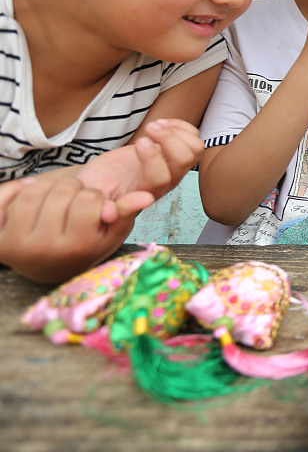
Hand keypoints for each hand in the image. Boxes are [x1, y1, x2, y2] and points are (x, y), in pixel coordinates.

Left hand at [0, 174, 135, 282]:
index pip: (88, 199)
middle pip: (62, 191)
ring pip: (35, 189)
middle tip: (72, 203)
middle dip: (72, 190)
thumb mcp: (109, 235)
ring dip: (48, 187)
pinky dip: (18, 188)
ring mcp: (15, 244)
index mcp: (76, 248)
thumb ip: (124, 213)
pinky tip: (29, 195)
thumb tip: (146, 196)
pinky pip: (6, 195)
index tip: (92, 206)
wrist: (48, 268)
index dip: (93, 196)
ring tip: (54, 199)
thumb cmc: (84, 246)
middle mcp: (43, 249)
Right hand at [77, 119, 202, 219]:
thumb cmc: (96, 187)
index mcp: (144, 193)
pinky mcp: (176, 155)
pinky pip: (194, 138)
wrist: (103, 180)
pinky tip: (161, 124)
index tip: (138, 141)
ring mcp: (173, 168)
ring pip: (194, 149)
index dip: (153, 158)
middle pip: (184, 160)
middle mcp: (165, 183)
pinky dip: (181, 126)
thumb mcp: (92, 196)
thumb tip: (109, 214)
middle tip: (148, 128)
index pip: (161, 179)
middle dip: (168, 139)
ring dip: (177, 132)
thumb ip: (101, 205)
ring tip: (153, 126)